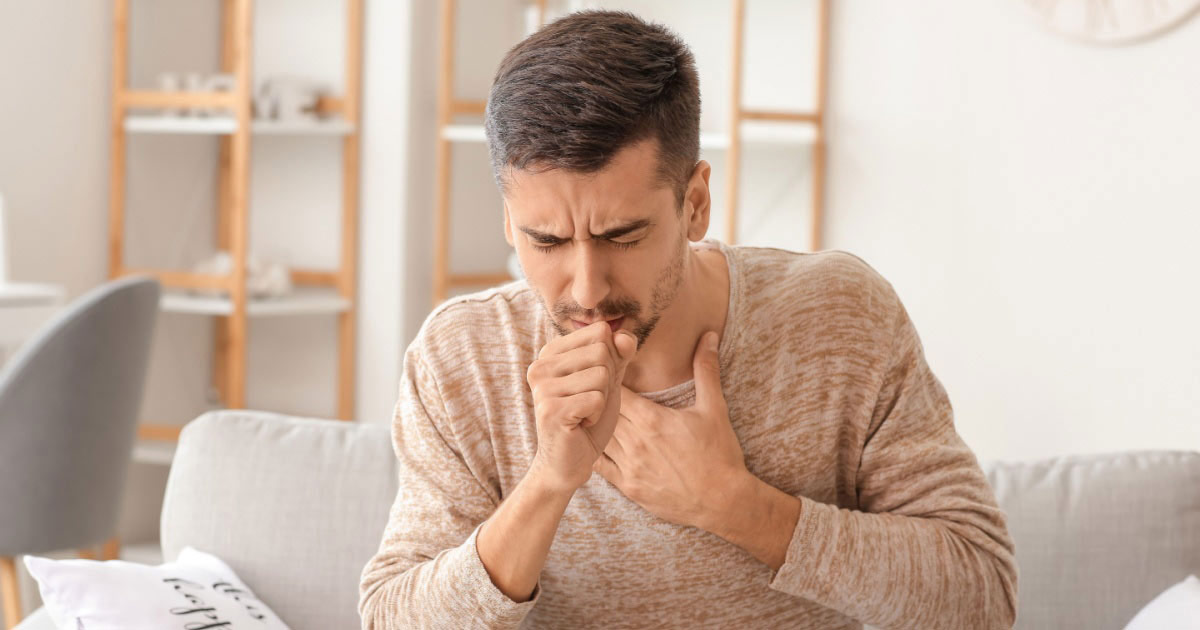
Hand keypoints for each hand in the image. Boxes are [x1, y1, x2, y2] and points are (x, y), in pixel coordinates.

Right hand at [528, 322, 637, 493]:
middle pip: (602, 351)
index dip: (611, 359)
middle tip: (588, 402)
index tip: (592, 383)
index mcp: (550, 352)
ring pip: (601, 375)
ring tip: (583, 413)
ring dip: (602, 399)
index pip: (600, 332)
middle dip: (607, 380)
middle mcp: (540, 365)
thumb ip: (619, 353)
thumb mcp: (609, 379)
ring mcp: (542, 387)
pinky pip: (596, 398)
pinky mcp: (550, 409)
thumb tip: (624, 335)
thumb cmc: (588, 418)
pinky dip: (597, 415)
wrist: (569, 462)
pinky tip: (581, 424)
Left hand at [592, 331, 747, 527]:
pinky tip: (596, 444)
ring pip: (599, 438)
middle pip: (603, 413)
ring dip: (596, 427)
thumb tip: (709, 336)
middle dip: (600, 401)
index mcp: (652, 420)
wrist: (724, 502)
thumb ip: (706, 370)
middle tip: (595, 390)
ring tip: (594, 415)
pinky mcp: (629, 488)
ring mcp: (630, 467)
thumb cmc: (720, 454)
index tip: (609, 373)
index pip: (616, 391)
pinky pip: (601, 467)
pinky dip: (596, 453)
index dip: (610, 380)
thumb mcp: (714, 409)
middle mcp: (635, 443)